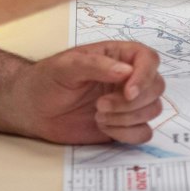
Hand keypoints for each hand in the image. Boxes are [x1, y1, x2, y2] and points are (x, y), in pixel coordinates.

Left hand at [0, 41, 164, 144]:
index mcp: (119, 57)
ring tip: (98, 115)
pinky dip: (128, 133)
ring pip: (153, 110)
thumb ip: (95, 65)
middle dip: (132, 102)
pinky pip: (144, 132)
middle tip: (100, 105)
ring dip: (127, 117)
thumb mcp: (66, 66)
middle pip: (157, 87)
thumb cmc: (46, 80)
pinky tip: (105, 128)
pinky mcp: (124, 125)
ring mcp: (128, 103)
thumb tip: (126, 72)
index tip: (129, 92)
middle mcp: (129, 78)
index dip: (145, 75)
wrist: (32, 110)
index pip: (149, 59)